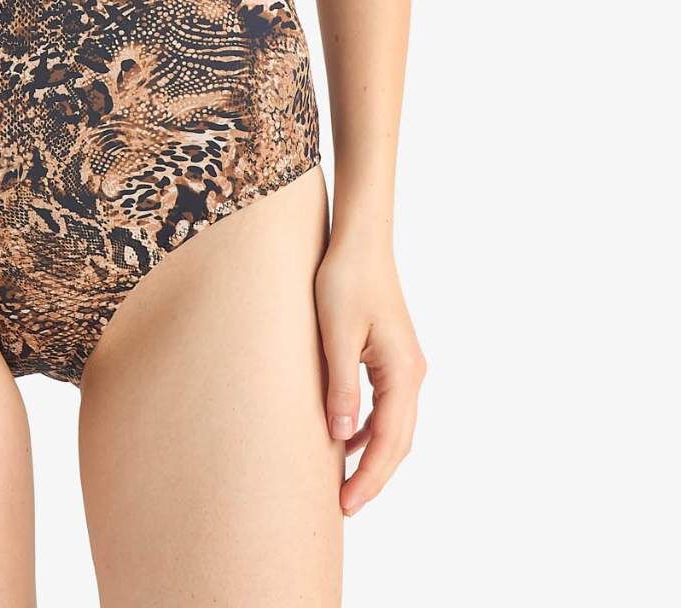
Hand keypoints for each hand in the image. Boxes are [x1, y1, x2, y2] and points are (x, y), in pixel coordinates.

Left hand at [314, 236, 426, 515]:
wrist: (361, 240)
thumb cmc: (345, 280)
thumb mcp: (335, 335)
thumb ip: (339, 387)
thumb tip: (341, 439)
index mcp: (402, 372)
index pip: (389, 440)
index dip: (369, 477)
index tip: (346, 505)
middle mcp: (412, 373)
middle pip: (399, 441)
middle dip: (374, 476)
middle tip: (345, 506)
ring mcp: (406, 365)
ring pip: (395, 426)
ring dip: (374, 455)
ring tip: (346, 483)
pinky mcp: (393, 357)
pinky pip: (387, 406)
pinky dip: (371, 430)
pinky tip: (348, 439)